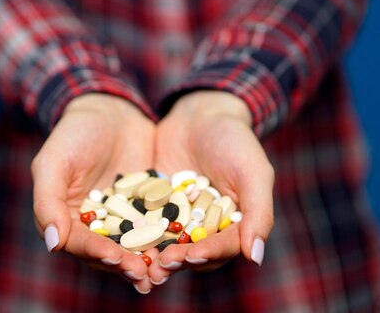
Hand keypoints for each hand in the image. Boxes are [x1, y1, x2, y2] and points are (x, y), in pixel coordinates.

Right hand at [32, 94, 156, 293]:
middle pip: (109, 251)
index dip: (96, 252)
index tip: (114, 258)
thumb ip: (48, 202)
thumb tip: (53, 245)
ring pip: (135, 245)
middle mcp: (95, 225)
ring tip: (162, 271)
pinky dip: (168, 238)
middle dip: (125, 264)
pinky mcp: (149, 209)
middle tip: (143, 274)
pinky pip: (158, 226)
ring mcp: (125, 219)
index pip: (80, 243)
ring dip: (148, 260)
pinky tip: (182, 246)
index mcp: (67, 219)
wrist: (112, 111)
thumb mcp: (54, 162)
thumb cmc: (75, 133)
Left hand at [149, 91, 273, 285]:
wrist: (199, 114)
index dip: (209, 253)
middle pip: (192, 253)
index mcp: (233, 226)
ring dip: (154, 256)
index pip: (223, 247)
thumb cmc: (234, 140)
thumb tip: (256, 258)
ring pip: (166, 244)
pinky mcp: (153, 208)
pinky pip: (143, 224)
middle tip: (161, 265)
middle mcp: (205, 228)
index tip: (194, 256)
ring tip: (141, 263)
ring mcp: (177, 220)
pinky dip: (134, 234)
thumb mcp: (252, 171)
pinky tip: (120, 239)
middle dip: (178, 260)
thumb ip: (258, 213)